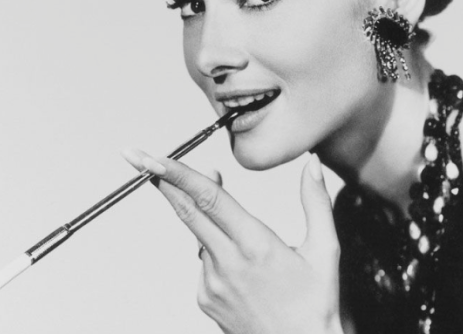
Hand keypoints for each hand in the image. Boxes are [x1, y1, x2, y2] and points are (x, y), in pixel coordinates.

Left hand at [122, 149, 342, 333]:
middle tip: (138, 158)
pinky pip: (202, 259)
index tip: (155, 159)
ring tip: (221, 201)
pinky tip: (237, 257)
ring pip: (197, 233)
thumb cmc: (315, 304)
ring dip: (199, 211)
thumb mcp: (324, 251)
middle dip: (160, 181)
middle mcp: (227, 263)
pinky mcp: (204, 298)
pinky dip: (212, 244)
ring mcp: (211, 283)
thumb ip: (316, 202)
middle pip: (186, 211)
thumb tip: (312, 165)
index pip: (210, 200)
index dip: (179, 175)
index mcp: (256, 246)